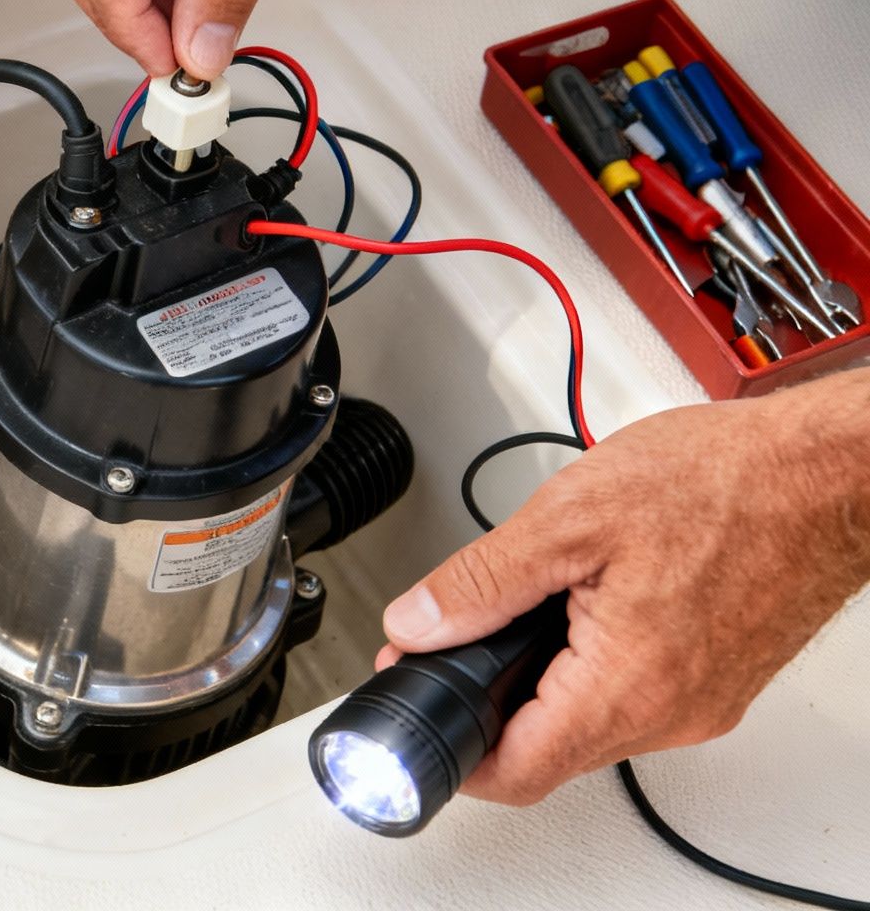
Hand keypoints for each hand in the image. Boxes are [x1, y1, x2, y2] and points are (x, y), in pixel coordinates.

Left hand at [379, 375, 869, 804]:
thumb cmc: (727, 482)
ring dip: (539, 683)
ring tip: (518, 610)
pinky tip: (580, 609)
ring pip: (589, 725)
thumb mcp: (569, 518)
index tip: (417, 699)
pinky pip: (632, 699)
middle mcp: (672, 713)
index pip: (517, 772)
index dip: (452, 748)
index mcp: (629, 684)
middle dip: (486, 703)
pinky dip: (588, 667)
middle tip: (448, 640)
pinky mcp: (719, 683)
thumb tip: (417, 623)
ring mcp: (702, 703)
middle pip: (547, 752)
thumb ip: (479, 583)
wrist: (828, 472)